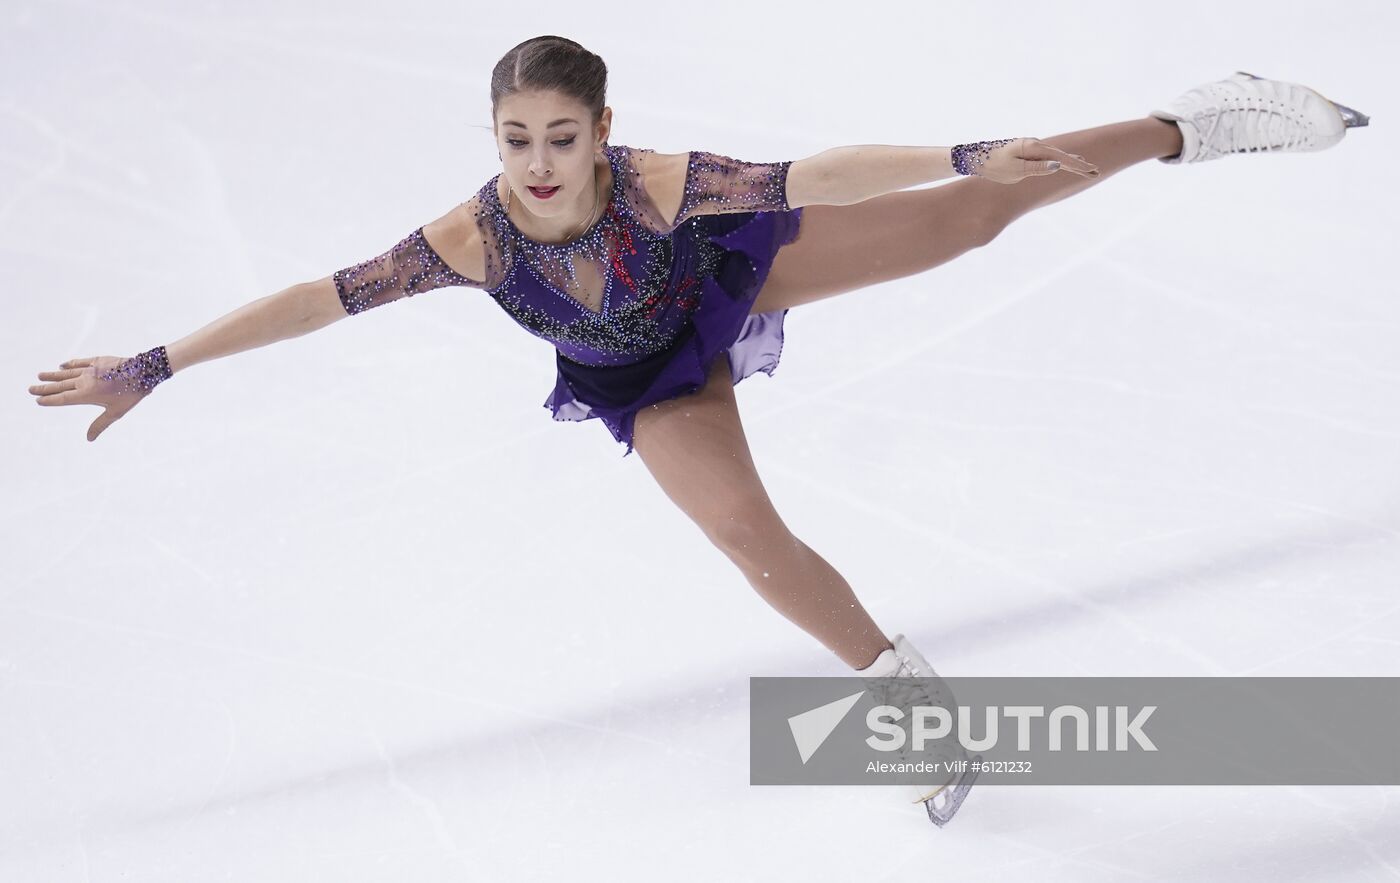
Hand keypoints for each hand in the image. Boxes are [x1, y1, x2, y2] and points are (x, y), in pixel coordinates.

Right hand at [29, 351, 167, 441]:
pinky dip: (69, 364)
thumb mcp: (116, 412)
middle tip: (31, 389)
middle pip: (60, 385)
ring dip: (53, 375)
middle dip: (45, 388)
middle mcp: (84, 381)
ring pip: (66, 373)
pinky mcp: (97, 360)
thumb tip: (89, 439)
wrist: (143, 372)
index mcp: (86, 395)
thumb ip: (100, 424)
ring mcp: (90, 369)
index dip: (50, 400)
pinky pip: (79, 362)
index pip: (62, 399)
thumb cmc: (131, 394)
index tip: (38, 401)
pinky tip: (61, 365)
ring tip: (40, 375)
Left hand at [953, 137, 1100, 183]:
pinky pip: (1048, 156)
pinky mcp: (1026, 151)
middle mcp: (1035, 145)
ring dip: (1071, 162)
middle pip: (1062, 156)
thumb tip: (1058, 165)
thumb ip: (1037, 168)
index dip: (1077, 166)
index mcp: (1034, 148)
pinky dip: (1060, 159)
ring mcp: (1031, 147)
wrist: (974, 158)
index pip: (1061, 158)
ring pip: (1056, 156)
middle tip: (1096, 172)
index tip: (1091, 171)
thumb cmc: (993, 166)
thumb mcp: (1015, 170)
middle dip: (1078, 165)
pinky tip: (1066, 161)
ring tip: (1087, 168)